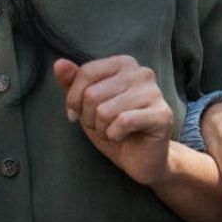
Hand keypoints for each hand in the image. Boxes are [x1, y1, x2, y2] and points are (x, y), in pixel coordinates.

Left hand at [53, 56, 174, 186]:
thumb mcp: (85, 104)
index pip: (87, 72)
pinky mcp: (162, 115)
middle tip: (102, 126)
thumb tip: (59, 64)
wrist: (140, 158)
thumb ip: (72, 83)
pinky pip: (123, 122)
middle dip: (89, 117)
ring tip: (113, 131)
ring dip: (102, 129)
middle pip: (93, 94)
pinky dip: (114, 136)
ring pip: (105, 111)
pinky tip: (122, 137)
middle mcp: (142, 73)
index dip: (74, 98)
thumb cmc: (112, 127)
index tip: (77, 114)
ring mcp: (155, 93)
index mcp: (125, 63)